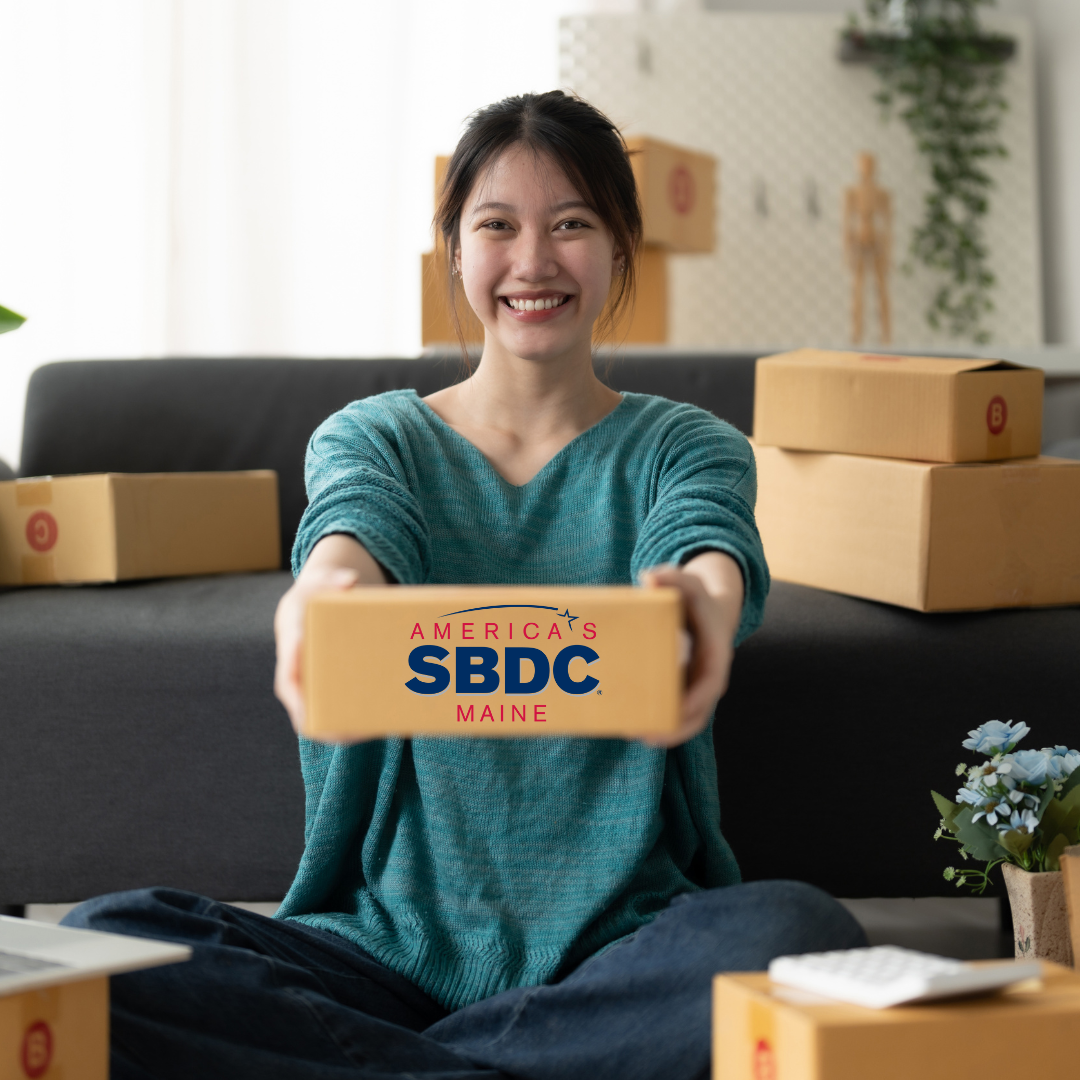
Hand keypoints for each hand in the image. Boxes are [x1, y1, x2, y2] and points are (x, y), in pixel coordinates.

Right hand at [273, 534, 386, 733]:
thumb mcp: (321, 580)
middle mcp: (296, 675)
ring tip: (375, 731)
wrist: (308, 606)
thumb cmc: (314, 593)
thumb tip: (351, 581)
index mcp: (290, 648)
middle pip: (303, 710)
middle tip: (352, 731)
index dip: (299, 693)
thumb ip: (334, 579)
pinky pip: (337, 714)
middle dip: (326, 723)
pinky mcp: (326, 691)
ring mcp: (310, 687)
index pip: (289, 676)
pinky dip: (357, 724)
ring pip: (319, 720)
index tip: (313, 708)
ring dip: (345, 731)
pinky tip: (383, 724)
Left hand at [639, 551, 743, 747]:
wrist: (708, 611)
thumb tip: (649, 577)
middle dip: (674, 728)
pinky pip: (674, 713)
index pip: (710, 684)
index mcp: (716, 655)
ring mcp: (696, 688)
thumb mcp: (689, 583)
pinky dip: (658, 723)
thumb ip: (672, 576)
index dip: (696, 700)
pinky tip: (632, 726)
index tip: (678, 711)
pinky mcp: (683, 691)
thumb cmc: (696, 599)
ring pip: (686, 720)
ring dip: (664, 732)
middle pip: (697, 712)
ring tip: (633, 733)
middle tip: (645, 734)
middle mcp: (709, 678)